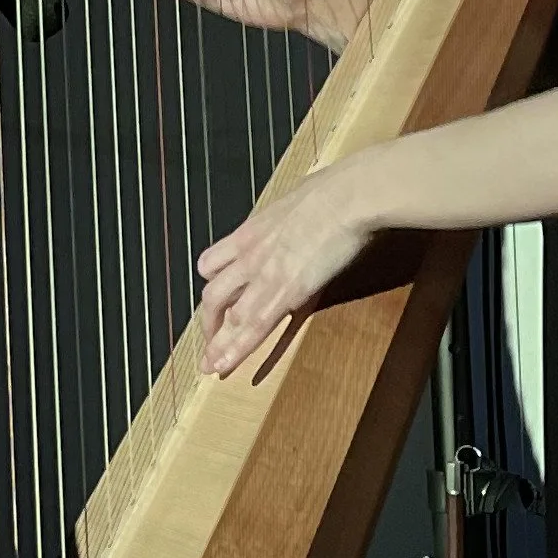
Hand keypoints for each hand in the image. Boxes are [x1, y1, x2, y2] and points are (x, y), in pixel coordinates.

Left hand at [196, 161, 378, 376]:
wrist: (348, 198)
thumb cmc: (333, 190)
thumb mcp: (296, 197)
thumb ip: (291, 213)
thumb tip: (302, 205)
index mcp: (250, 232)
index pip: (212, 264)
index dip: (210, 286)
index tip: (212, 302)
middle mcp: (248, 256)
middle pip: (213, 295)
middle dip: (209, 323)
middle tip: (210, 342)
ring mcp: (263, 276)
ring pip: (227, 317)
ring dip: (218, 345)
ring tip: (212, 366)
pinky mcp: (284, 294)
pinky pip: (252, 328)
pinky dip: (237, 350)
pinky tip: (226, 366)